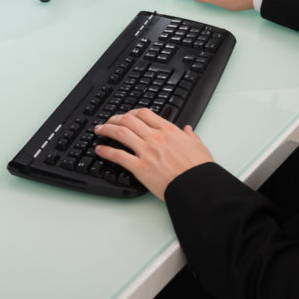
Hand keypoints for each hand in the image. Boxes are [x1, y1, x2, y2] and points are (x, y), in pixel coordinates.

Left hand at [93, 109, 213, 200]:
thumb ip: (191, 136)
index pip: (144, 113)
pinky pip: (118, 156)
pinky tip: (99, 150)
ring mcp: (146, 152)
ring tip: (99, 131)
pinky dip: (106, 151)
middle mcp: (155, 138)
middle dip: (115, 118)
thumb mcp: (198, 146)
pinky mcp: (140, 168)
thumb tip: (188, 130)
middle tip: (108, 121)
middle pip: (128, 120)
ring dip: (107, 129)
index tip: (127, 115)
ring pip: (120, 133)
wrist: (197, 186)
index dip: (132, 112)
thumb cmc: (199, 169)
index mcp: (169, 131)